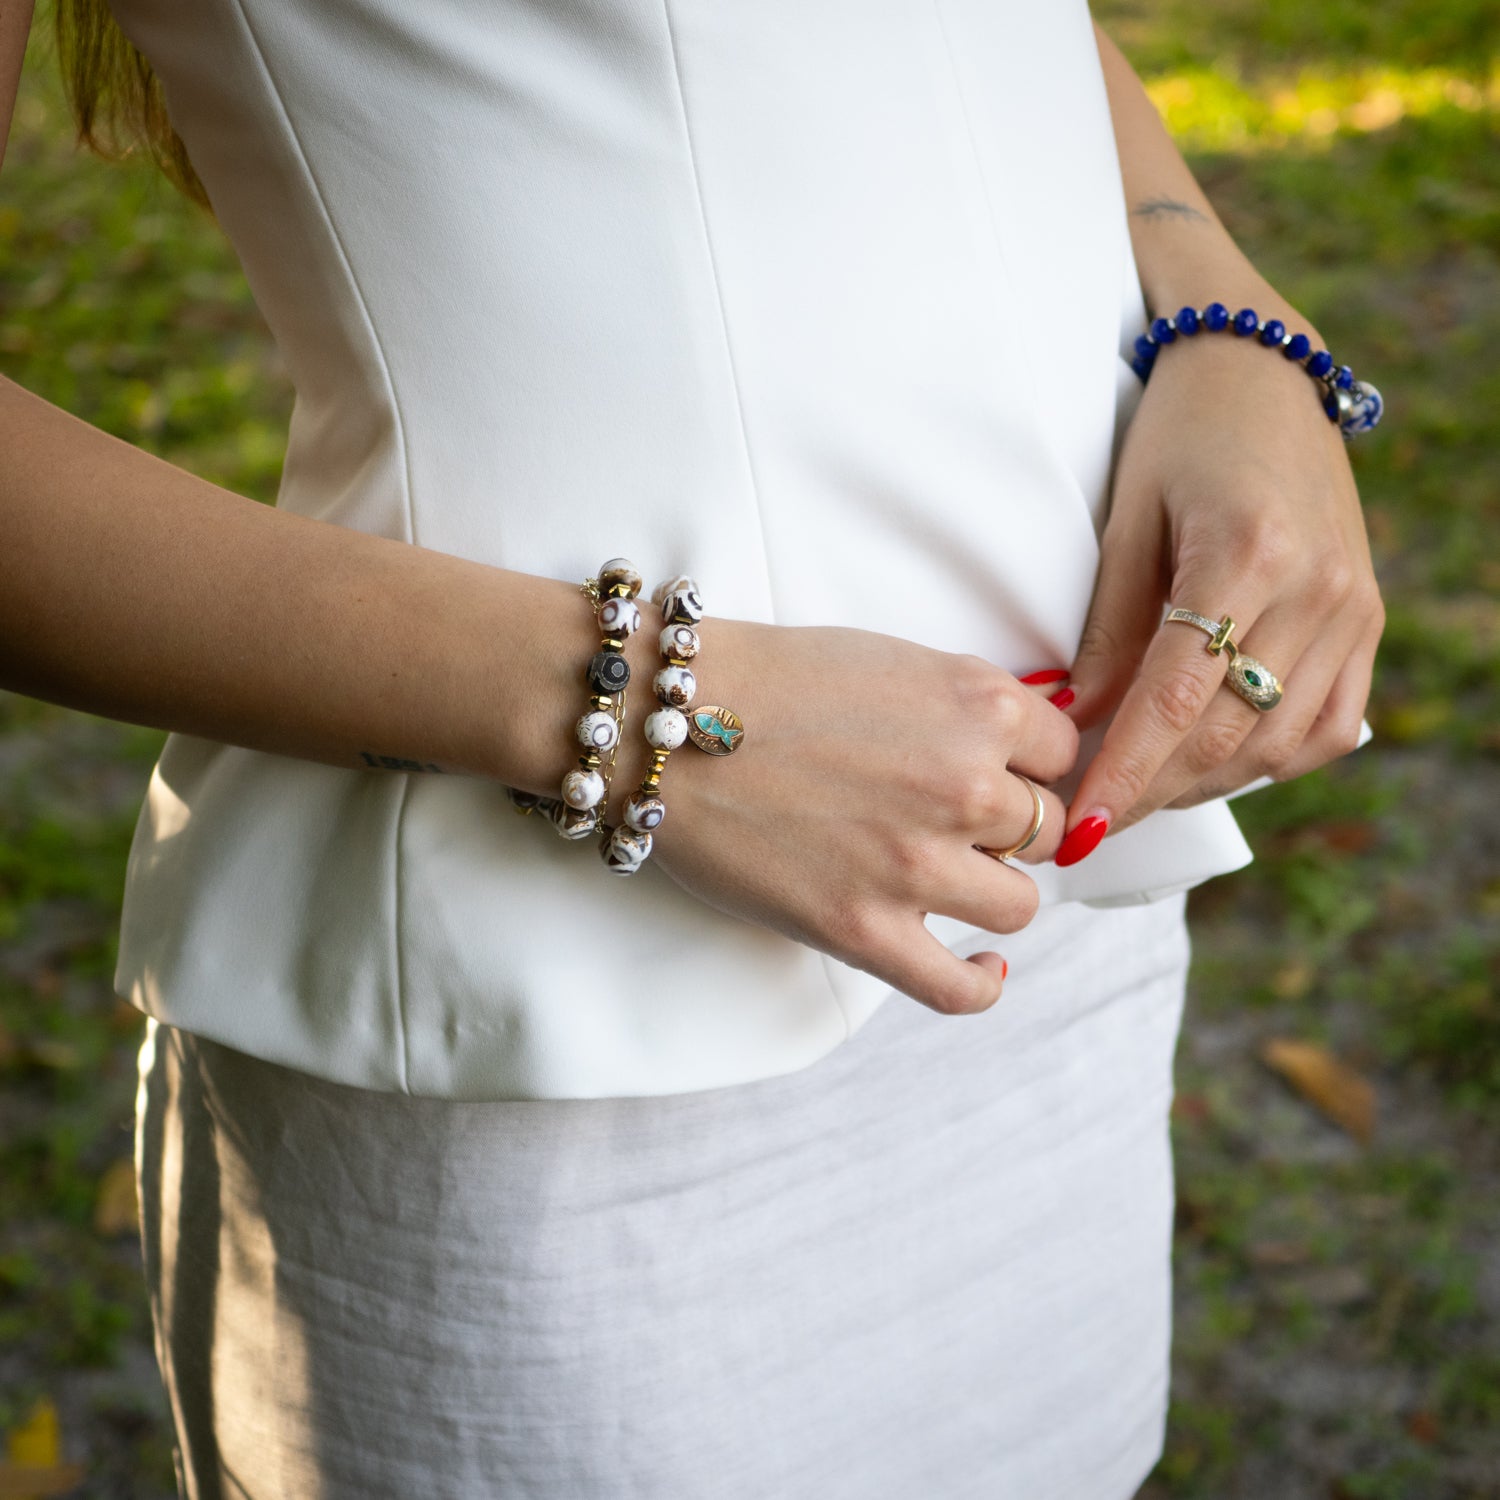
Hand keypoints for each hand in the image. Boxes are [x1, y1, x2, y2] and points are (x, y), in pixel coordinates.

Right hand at [637, 623, 1077, 1015]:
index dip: (1028, 765)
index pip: (1062, 753)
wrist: (666, 724)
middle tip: (947, 817)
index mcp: (978, 704)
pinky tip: (986, 967)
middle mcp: (964, 783)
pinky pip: (961, 987)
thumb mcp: (892, 657)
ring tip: (942, 873)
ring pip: (1019, 903)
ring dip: (989, 889)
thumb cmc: (766, 679)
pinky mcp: (866, 930)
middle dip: (1005, 826)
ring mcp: (918, 863)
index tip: (996, 772)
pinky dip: (985, 983)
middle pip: (1044, 828)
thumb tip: (1020, 746)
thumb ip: (965, 703)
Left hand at [1058, 309, 1383, 859]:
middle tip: (1091, 821)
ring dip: (1203, 784)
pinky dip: (1268, 760)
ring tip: (1139, 792)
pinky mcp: (1367, 620)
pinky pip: (1327, 727)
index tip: (1080, 828)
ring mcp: (1353, 608)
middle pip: (1228, 734)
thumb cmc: (1178, 437)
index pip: (1176, 701)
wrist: (1266, 373)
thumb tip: (1077, 722)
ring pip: (1278, 744)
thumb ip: (1107, 628)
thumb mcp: (1125, 518)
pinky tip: (1213, 761)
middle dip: (1152, 791)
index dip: (1125, 774)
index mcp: (1245, 553)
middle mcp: (1315, 589)